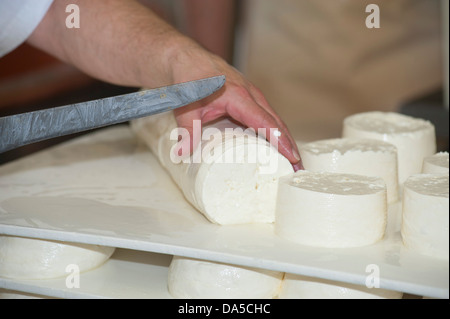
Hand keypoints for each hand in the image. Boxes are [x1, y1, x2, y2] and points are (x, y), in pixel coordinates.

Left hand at [170, 44, 302, 170]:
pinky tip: (274, 146)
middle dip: (290, 145)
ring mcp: (250, 96)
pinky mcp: (246, 99)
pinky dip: (273, 131)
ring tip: (290, 162)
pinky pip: (264, 116)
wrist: (183, 58)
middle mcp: (250, 95)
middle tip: (297, 168)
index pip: (265, 122)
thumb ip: (186, 129)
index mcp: (239, 96)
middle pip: (276, 122)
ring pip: (273, 119)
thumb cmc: (187, 77)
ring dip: (284, 139)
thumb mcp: (185, 105)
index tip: (292, 157)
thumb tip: (183, 153)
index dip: (280, 141)